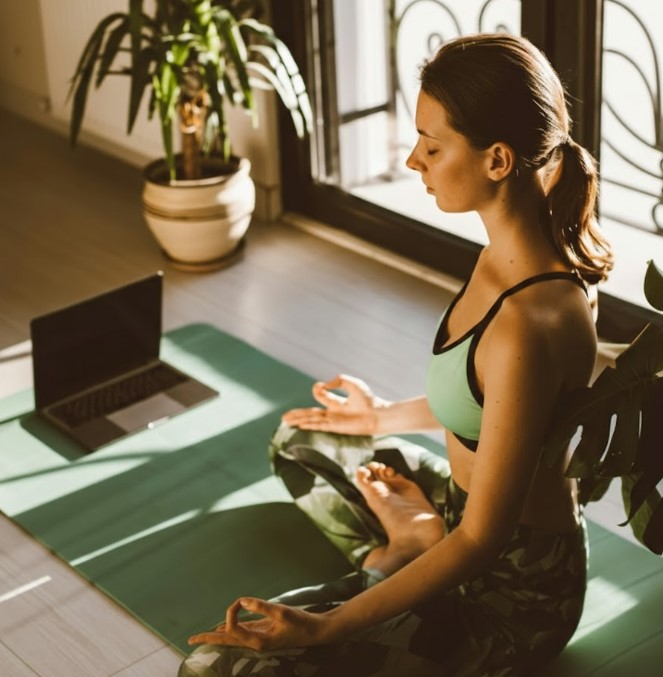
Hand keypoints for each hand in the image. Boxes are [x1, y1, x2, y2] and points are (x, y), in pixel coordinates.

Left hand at [187, 597, 333, 650]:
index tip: (240, 601)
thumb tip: (242, 601)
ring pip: (234, 636)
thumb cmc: (301, 623)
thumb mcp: (282, 612)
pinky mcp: (264, 632)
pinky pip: (243, 631)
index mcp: (258, 641)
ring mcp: (259, 637)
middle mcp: (255, 642)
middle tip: (190, 641)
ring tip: (202, 636)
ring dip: (218, 634)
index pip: (233, 628)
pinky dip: (232, 628)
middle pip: (227, 641)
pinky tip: (226, 627)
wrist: (317, 632)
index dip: (231, 613)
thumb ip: (262, 606)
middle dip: (209, 639)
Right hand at [282, 374, 389, 434]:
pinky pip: (318, 426)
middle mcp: (333, 413)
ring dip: (298, 421)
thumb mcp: (352, 383)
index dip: (317, 390)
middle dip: (297, 415)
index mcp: (338, 403)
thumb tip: (322, 385)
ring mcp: (333, 421)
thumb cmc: (368, 400)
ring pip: (311, 420)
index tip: (319, 387)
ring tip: (285, 422)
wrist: (378, 414)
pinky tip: (299, 427)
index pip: (322, 396)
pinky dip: (308, 426)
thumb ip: (338, 380)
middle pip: (311, 413)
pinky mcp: (335, 427)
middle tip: (284, 417)